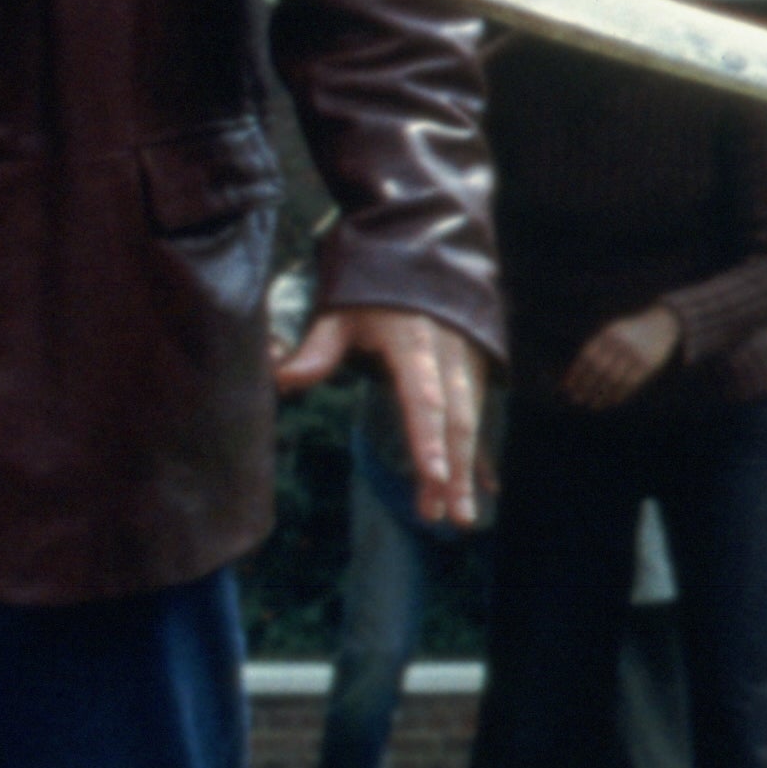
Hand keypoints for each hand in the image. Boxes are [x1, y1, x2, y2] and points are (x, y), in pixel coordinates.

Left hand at [276, 304, 491, 527]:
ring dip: (465, 472)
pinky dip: (480, 454)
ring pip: (470, 423)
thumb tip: (281, 379)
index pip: (425, 396)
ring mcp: (466, 363)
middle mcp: (449, 354)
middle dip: (456, 470)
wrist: (424, 250)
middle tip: (451, 517)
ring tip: (456, 517)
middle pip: (457, 419)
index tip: (434, 475)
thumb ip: (318, 348)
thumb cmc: (374, 286)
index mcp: (416, 339)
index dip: (430, 436)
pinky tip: (485, 490)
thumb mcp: (340, 310)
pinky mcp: (472, 371)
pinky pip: (477, 418)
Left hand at [561, 305, 677, 412]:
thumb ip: (596, 348)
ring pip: (613, 379)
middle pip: (598, 369)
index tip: (568, 388)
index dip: (576, 373)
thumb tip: (574, 373)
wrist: (664, 322)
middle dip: (586, 386)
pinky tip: (612, 401)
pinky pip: (630, 383)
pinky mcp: (648, 364)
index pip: (587, 356)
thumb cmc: (631, 331)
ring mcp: (635, 353)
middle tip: (577, 399)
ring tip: (593, 405)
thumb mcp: (613, 331)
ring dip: (601, 394)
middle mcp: (620, 343)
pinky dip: (619, 394)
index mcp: (608, 333)